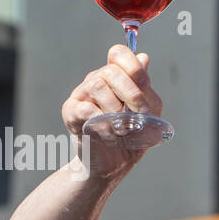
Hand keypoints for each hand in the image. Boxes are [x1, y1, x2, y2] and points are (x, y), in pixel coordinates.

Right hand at [62, 44, 164, 177]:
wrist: (113, 165)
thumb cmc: (131, 136)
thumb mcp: (148, 112)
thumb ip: (145, 88)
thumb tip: (144, 58)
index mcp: (115, 77)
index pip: (118, 54)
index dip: (133, 65)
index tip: (144, 86)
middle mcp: (96, 81)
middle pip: (110, 70)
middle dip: (131, 93)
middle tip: (141, 115)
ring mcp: (81, 95)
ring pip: (97, 85)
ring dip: (116, 109)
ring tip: (123, 128)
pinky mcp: (70, 112)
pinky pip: (85, 108)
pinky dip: (102, 123)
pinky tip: (110, 134)